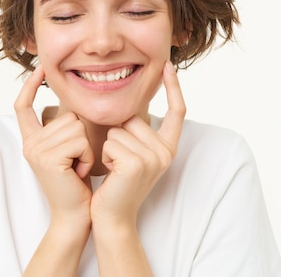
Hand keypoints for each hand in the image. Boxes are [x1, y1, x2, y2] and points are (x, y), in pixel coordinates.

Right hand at [14, 66, 94, 225]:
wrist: (75, 214)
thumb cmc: (77, 183)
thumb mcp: (70, 151)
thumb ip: (65, 130)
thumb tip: (74, 107)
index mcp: (32, 140)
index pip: (23, 107)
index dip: (30, 86)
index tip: (39, 69)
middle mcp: (29, 143)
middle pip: (67, 115)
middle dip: (81, 138)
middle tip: (76, 162)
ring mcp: (35, 150)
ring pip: (75, 126)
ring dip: (86, 147)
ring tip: (78, 167)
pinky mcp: (47, 158)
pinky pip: (79, 140)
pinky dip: (87, 156)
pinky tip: (79, 172)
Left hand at [91, 61, 185, 225]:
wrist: (111, 215)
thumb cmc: (116, 183)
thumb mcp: (132, 152)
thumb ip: (135, 130)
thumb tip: (127, 102)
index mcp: (168, 147)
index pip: (177, 111)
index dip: (174, 87)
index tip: (168, 65)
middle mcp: (165, 152)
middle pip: (134, 118)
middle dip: (118, 135)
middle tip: (119, 162)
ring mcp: (153, 158)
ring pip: (118, 129)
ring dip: (108, 147)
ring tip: (114, 169)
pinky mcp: (136, 164)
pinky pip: (110, 142)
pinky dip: (103, 155)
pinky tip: (110, 173)